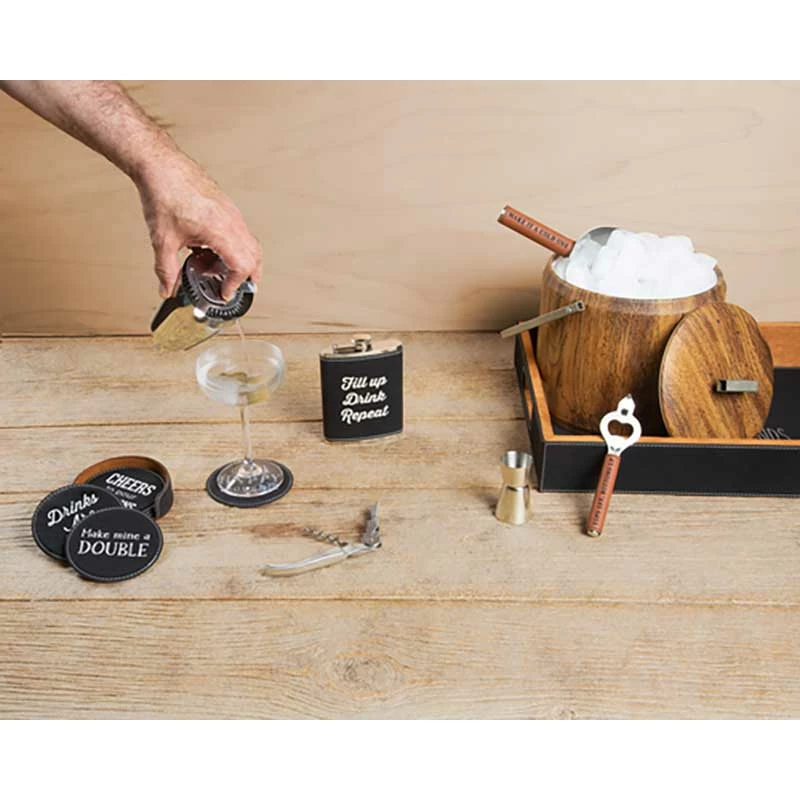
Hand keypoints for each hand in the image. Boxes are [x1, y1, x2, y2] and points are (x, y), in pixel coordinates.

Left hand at [135, 154, 261, 299]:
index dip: (234, 284)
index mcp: (220, 230)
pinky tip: (206, 247)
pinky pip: (239, 233)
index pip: (242, 266)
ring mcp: (232, 213)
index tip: (223, 293)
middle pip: (254, 257)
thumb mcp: (162, 240)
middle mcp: (231, 220)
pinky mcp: (227, 207)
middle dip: (244, 276)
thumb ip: (166, 270)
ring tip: (208, 263)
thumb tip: (167, 288)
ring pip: (248, 245)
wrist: (160, 165)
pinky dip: (229, 247)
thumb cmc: (164, 192)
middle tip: (227, 286)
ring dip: (233, 260)